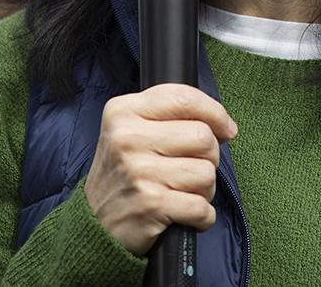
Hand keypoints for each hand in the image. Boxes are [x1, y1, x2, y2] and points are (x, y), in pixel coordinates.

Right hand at [84, 83, 238, 256]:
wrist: (93, 223)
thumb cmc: (126, 172)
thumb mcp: (133, 129)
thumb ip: (173, 116)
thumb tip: (226, 126)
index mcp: (124, 111)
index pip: (185, 98)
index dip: (215, 113)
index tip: (225, 128)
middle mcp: (127, 138)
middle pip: (203, 137)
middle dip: (209, 156)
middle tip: (189, 167)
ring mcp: (138, 172)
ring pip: (206, 173)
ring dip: (204, 189)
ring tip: (181, 191)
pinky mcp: (150, 205)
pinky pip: (201, 207)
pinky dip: (202, 216)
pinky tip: (183, 214)